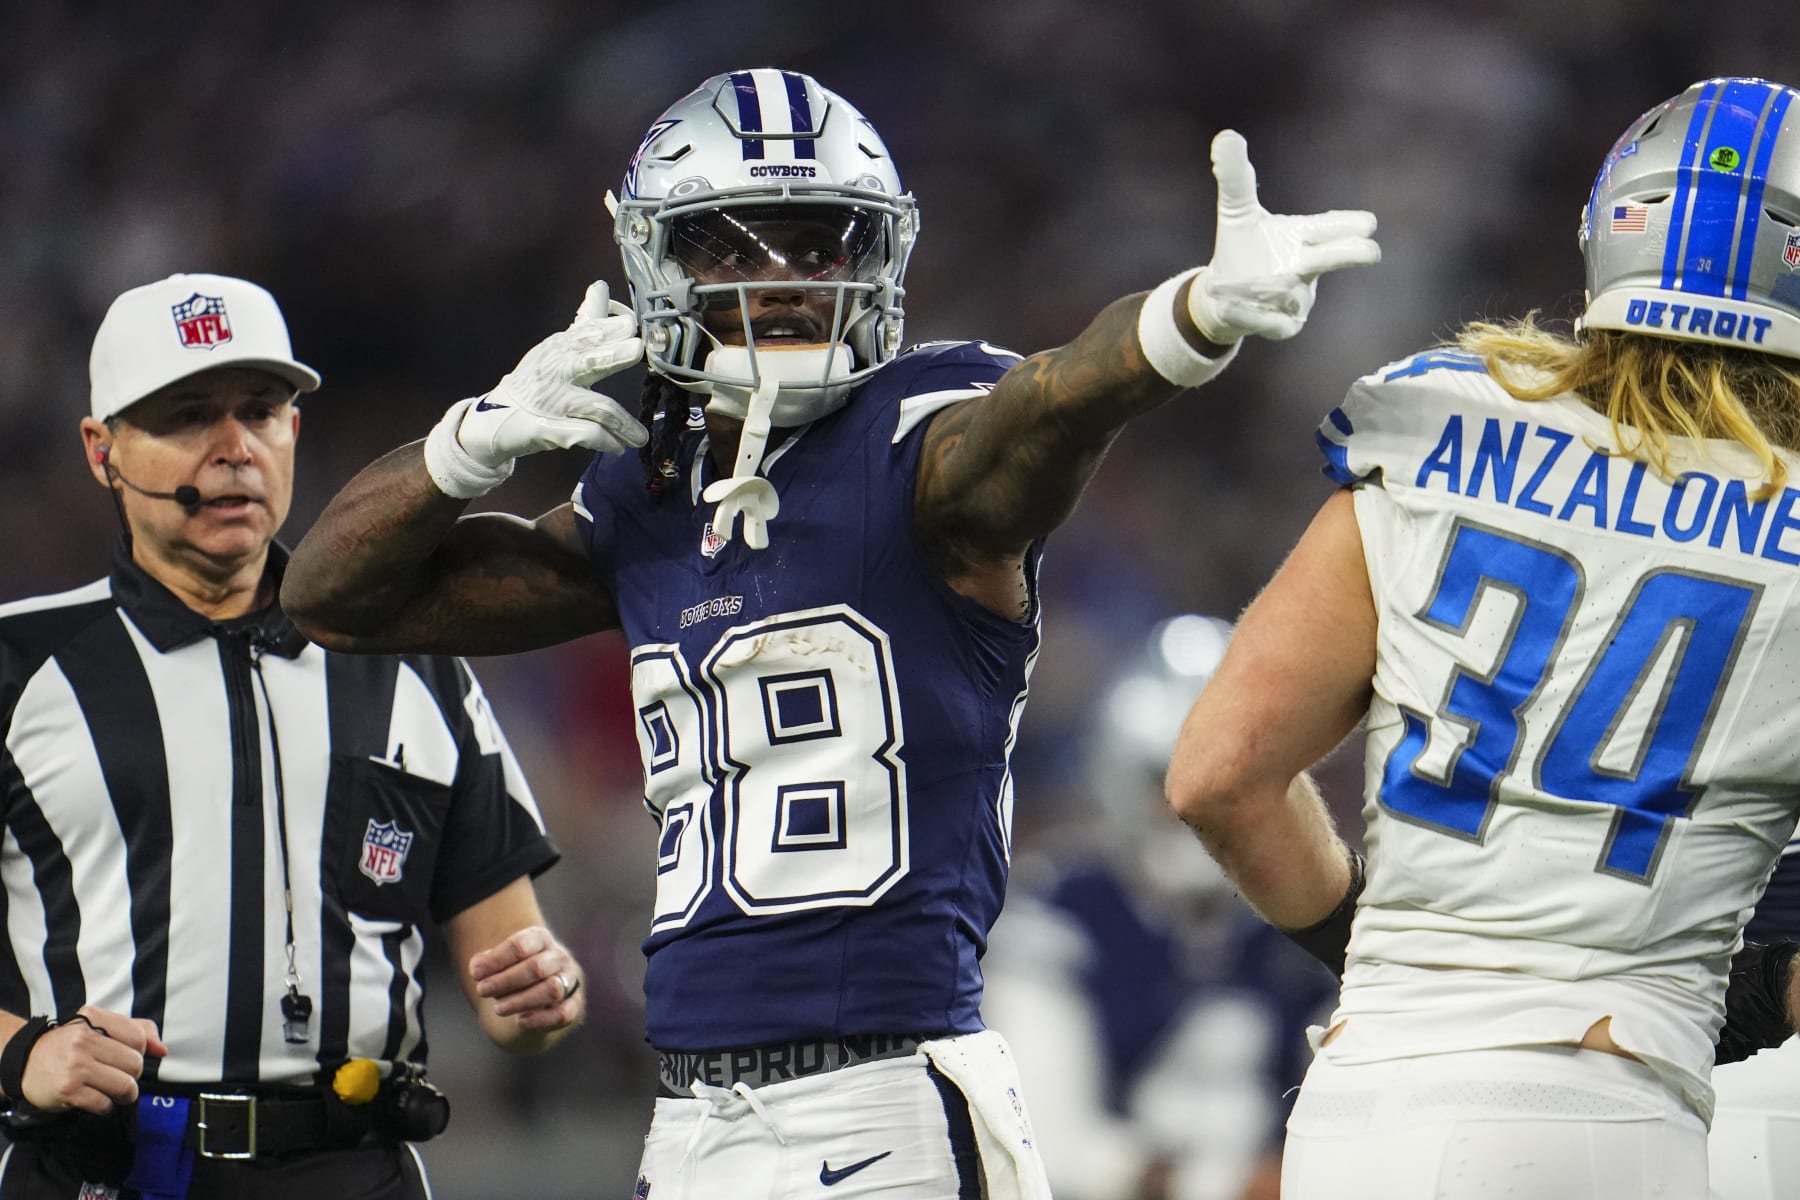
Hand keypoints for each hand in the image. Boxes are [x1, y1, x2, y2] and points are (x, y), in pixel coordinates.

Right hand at [22, 1007, 166, 1113]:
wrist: (25, 1062)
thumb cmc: (70, 1046)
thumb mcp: (100, 1027)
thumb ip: (137, 1031)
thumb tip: (162, 1050)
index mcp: (94, 1018)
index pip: (139, 1038)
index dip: (138, 1052)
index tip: (124, 1056)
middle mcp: (84, 1040)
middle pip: (135, 1064)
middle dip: (131, 1075)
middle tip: (115, 1075)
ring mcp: (75, 1066)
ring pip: (125, 1086)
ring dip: (123, 1094)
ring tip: (111, 1091)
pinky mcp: (68, 1091)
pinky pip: (105, 1104)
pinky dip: (105, 1106)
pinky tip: (94, 1099)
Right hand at [425, 281, 648, 498]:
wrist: (493, 420)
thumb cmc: (534, 382)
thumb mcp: (555, 348)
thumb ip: (584, 322)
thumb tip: (601, 287)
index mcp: (559, 349)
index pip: (586, 333)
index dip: (609, 328)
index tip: (632, 324)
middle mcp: (556, 371)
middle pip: (589, 360)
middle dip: (612, 354)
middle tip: (636, 349)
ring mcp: (552, 401)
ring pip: (596, 407)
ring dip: (623, 422)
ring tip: (641, 437)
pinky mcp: (548, 429)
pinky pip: (585, 435)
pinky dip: (605, 441)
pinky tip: (619, 447)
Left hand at [469, 925, 585, 1033]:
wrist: (538, 993)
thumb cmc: (513, 973)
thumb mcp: (500, 963)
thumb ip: (487, 963)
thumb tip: (478, 968)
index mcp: (541, 939)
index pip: (521, 944)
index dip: (496, 959)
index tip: (475, 973)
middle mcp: (559, 957)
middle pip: (536, 967)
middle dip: (506, 981)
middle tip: (482, 990)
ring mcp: (570, 980)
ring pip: (552, 989)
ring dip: (521, 1000)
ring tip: (498, 1008)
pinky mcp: (574, 1005)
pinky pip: (563, 1013)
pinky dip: (541, 1019)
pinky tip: (520, 1021)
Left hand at [1189, 130, 1379, 342]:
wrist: (1223, 292)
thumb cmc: (1243, 245)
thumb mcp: (1236, 208)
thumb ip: (1235, 176)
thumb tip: (1226, 137)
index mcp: (1302, 235)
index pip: (1329, 226)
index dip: (1347, 225)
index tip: (1368, 224)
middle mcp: (1306, 265)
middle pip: (1332, 258)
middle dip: (1348, 254)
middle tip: (1370, 251)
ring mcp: (1298, 297)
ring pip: (1296, 293)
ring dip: (1277, 287)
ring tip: (1259, 280)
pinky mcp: (1282, 325)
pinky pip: (1273, 323)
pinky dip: (1253, 314)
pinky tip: (1231, 305)